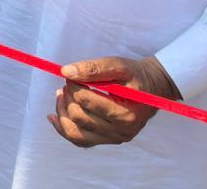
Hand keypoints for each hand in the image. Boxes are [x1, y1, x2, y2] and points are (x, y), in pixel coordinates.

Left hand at [49, 55, 179, 146]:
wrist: (152, 89)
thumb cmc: (135, 76)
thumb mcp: (119, 65)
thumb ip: (93, 68)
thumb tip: (66, 72)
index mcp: (126, 114)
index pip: (86, 101)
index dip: (73, 85)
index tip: (72, 75)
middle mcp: (121, 132)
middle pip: (79, 116)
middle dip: (67, 96)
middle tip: (68, 82)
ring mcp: (113, 138)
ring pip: (75, 132)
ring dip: (62, 111)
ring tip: (61, 94)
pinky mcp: (106, 140)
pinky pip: (79, 140)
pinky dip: (63, 128)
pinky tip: (54, 116)